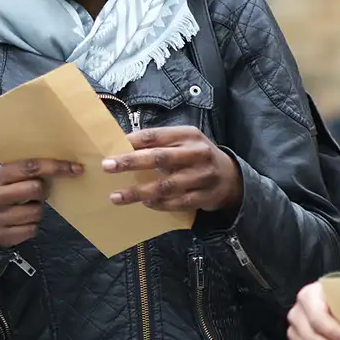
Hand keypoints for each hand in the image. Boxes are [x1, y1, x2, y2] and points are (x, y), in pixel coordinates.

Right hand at [0, 159, 81, 248]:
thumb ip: (18, 173)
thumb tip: (55, 168)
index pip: (29, 167)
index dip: (55, 167)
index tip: (75, 168)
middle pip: (36, 189)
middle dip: (44, 191)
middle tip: (38, 193)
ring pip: (36, 212)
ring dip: (37, 210)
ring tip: (25, 208)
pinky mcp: (3, 236)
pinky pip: (32, 230)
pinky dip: (32, 226)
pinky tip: (21, 222)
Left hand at [103, 127, 242, 212]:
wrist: (231, 177)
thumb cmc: (196, 156)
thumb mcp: (183, 141)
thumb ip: (158, 142)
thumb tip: (121, 144)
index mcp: (188, 135)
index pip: (156, 136)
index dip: (132, 142)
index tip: (110, 149)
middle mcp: (197, 153)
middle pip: (160, 158)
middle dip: (131, 162)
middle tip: (107, 167)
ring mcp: (202, 176)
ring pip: (167, 185)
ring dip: (139, 191)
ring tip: (117, 196)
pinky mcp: (205, 196)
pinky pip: (178, 203)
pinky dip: (159, 204)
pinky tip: (144, 203)